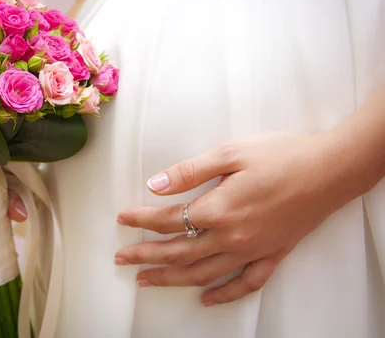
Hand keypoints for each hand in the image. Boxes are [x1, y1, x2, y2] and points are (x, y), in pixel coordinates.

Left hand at [114, 132, 368, 305]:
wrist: (331, 169)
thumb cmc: (281, 155)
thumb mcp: (230, 153)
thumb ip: (189, 172)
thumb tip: (155, 185)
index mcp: (219, 209)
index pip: (168, 220)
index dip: (141, 220)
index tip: (122, 219)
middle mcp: (232, 236)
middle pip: (178, 252)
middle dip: (145, 256)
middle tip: (121, 259)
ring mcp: (253, 250)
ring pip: (203, 273)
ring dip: (171, 278)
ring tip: (146, 280)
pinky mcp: (273, 254)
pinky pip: (245, 283)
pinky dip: (225, 294)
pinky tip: (207, 299)